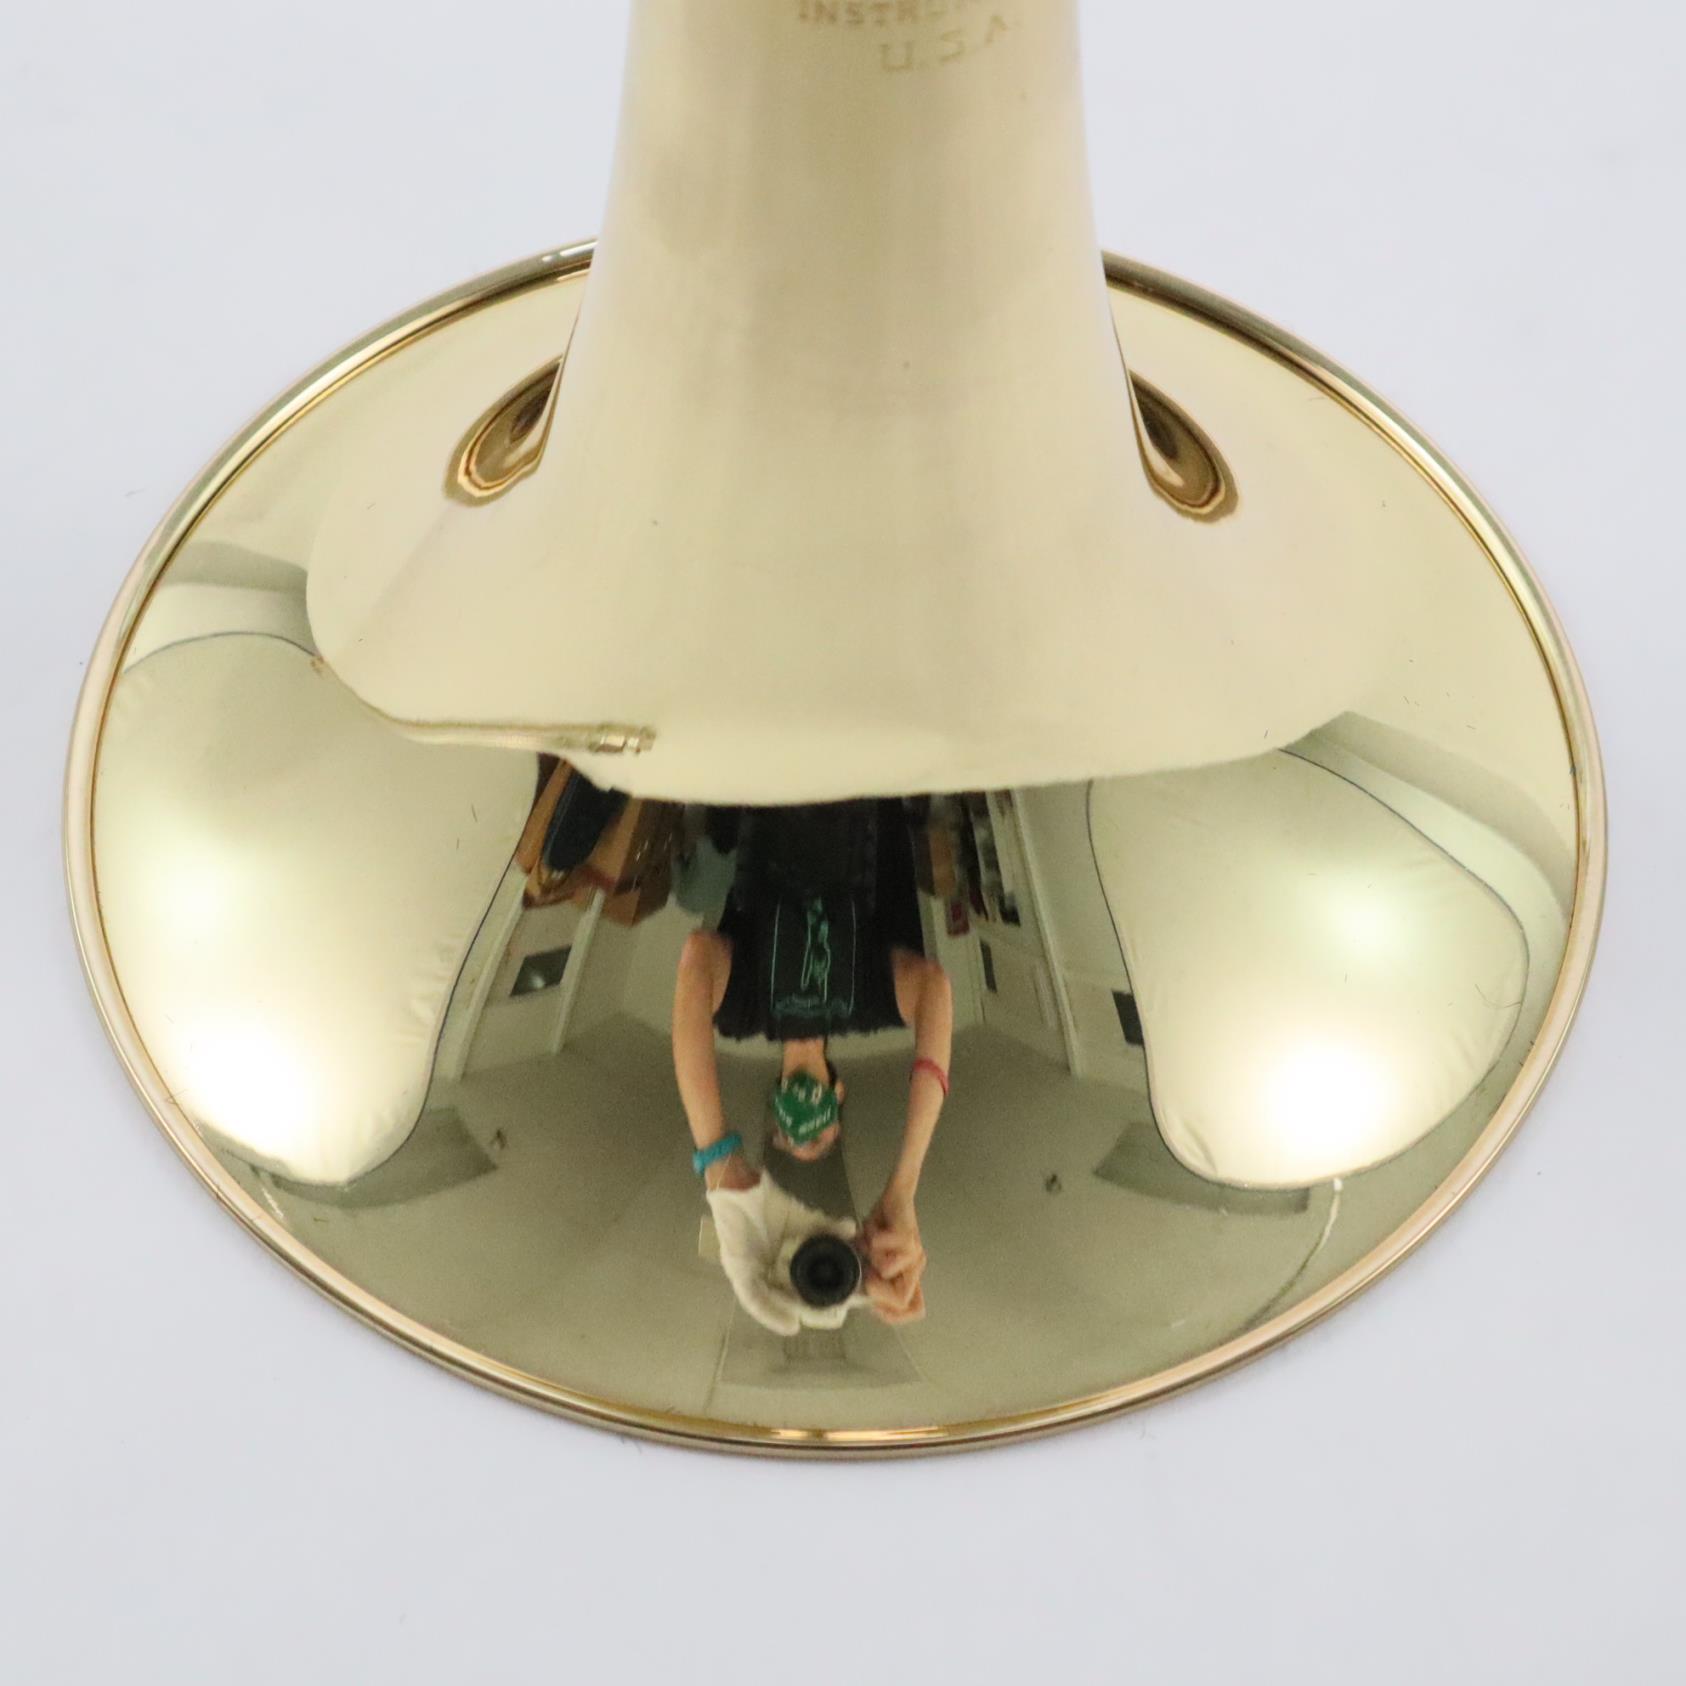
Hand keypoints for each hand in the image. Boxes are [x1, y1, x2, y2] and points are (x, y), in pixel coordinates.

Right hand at [706, 1174, 860, 1335]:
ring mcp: (805, 1244)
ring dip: (848, 1260)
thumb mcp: (740, 1274)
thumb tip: (794, 1329)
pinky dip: (840, 1229)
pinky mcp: (811, 1220)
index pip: (805, 1305)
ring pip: (832, 1258)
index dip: (823, 1312)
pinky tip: (849, 1229)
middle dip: (843, 1290)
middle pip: (824, 1285)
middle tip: (859, 1293)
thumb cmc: (733, 1233)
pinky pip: (829, 1228)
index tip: (840, 1314)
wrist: (735, 1190)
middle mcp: (794, 1267)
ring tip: (863, 1264)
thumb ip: (761, 1304)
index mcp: (778, 1284)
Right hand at [862, 1189, 926, 1324]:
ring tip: (869, 1242)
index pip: (915, 1310)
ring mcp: (914, 1252)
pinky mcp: (907, 1236)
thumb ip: (869, 1276)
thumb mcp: (872, 1257)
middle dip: (875, 1289)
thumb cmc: (883, 1226)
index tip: (873, 1306)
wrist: (895, 1196)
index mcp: (909, 1274)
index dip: (893, 1316)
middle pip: (902, 1300)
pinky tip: (872, 1229)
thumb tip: (858, 1296)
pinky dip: (870, 1238)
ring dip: (869, 1255)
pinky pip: (882, 1247)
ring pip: (886, 1272)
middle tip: (866, 1269)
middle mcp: (915, 1266)